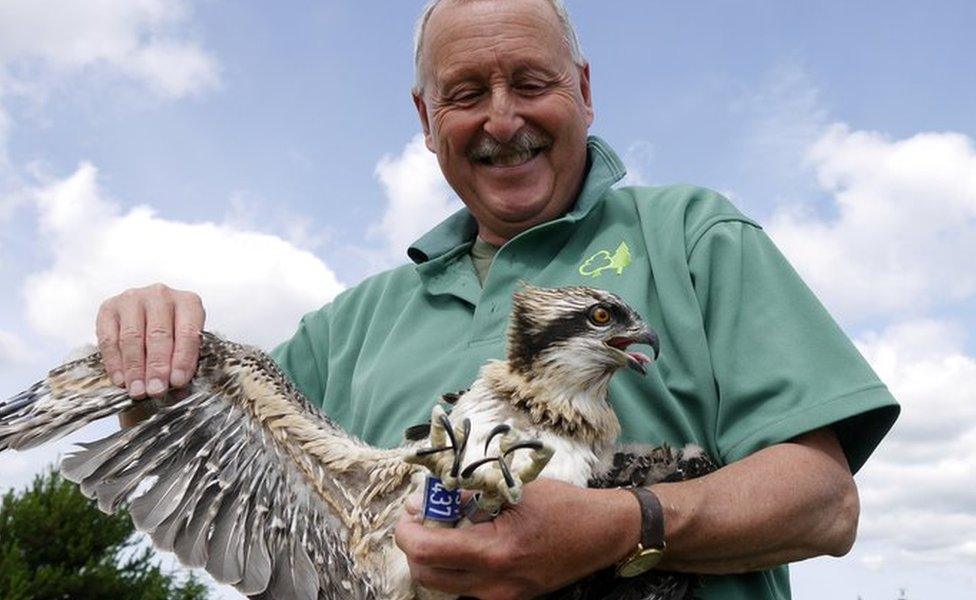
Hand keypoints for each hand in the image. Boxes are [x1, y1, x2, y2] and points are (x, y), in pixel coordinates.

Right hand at [96, 283, 204, 398]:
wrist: (147, 316)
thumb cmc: (173, 332)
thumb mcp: (186, 342)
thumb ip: (184, 359)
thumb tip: (176, 384)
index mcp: (188, 302)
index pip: (187, 332)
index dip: (182, 359)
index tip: (177, 381)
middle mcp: (160, 295)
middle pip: (158, 334)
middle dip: (157, 367)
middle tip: (156, 390)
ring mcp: (133, 299)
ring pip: (132, 337)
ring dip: (135, 368)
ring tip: (138, 390)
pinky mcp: (109, 308)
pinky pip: (109, 339)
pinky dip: (115, 363)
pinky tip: (121, 380)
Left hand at [395, 478, 639, 599]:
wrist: (602, 534)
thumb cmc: (563, 505)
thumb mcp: (513, 490)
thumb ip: (468, 497)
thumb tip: (428, 499)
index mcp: (495, 552)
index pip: (426, 550)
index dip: (406, 529)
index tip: (411, 508)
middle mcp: (494, 585)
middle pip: (425, 574)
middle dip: (414, 543)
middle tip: (422, 515)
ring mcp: (500, 597)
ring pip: (442, 583)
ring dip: (432, 555)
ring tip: (445, 525)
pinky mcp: (507, 598)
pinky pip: (464, 586)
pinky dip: (453, 564)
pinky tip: (466, 540)